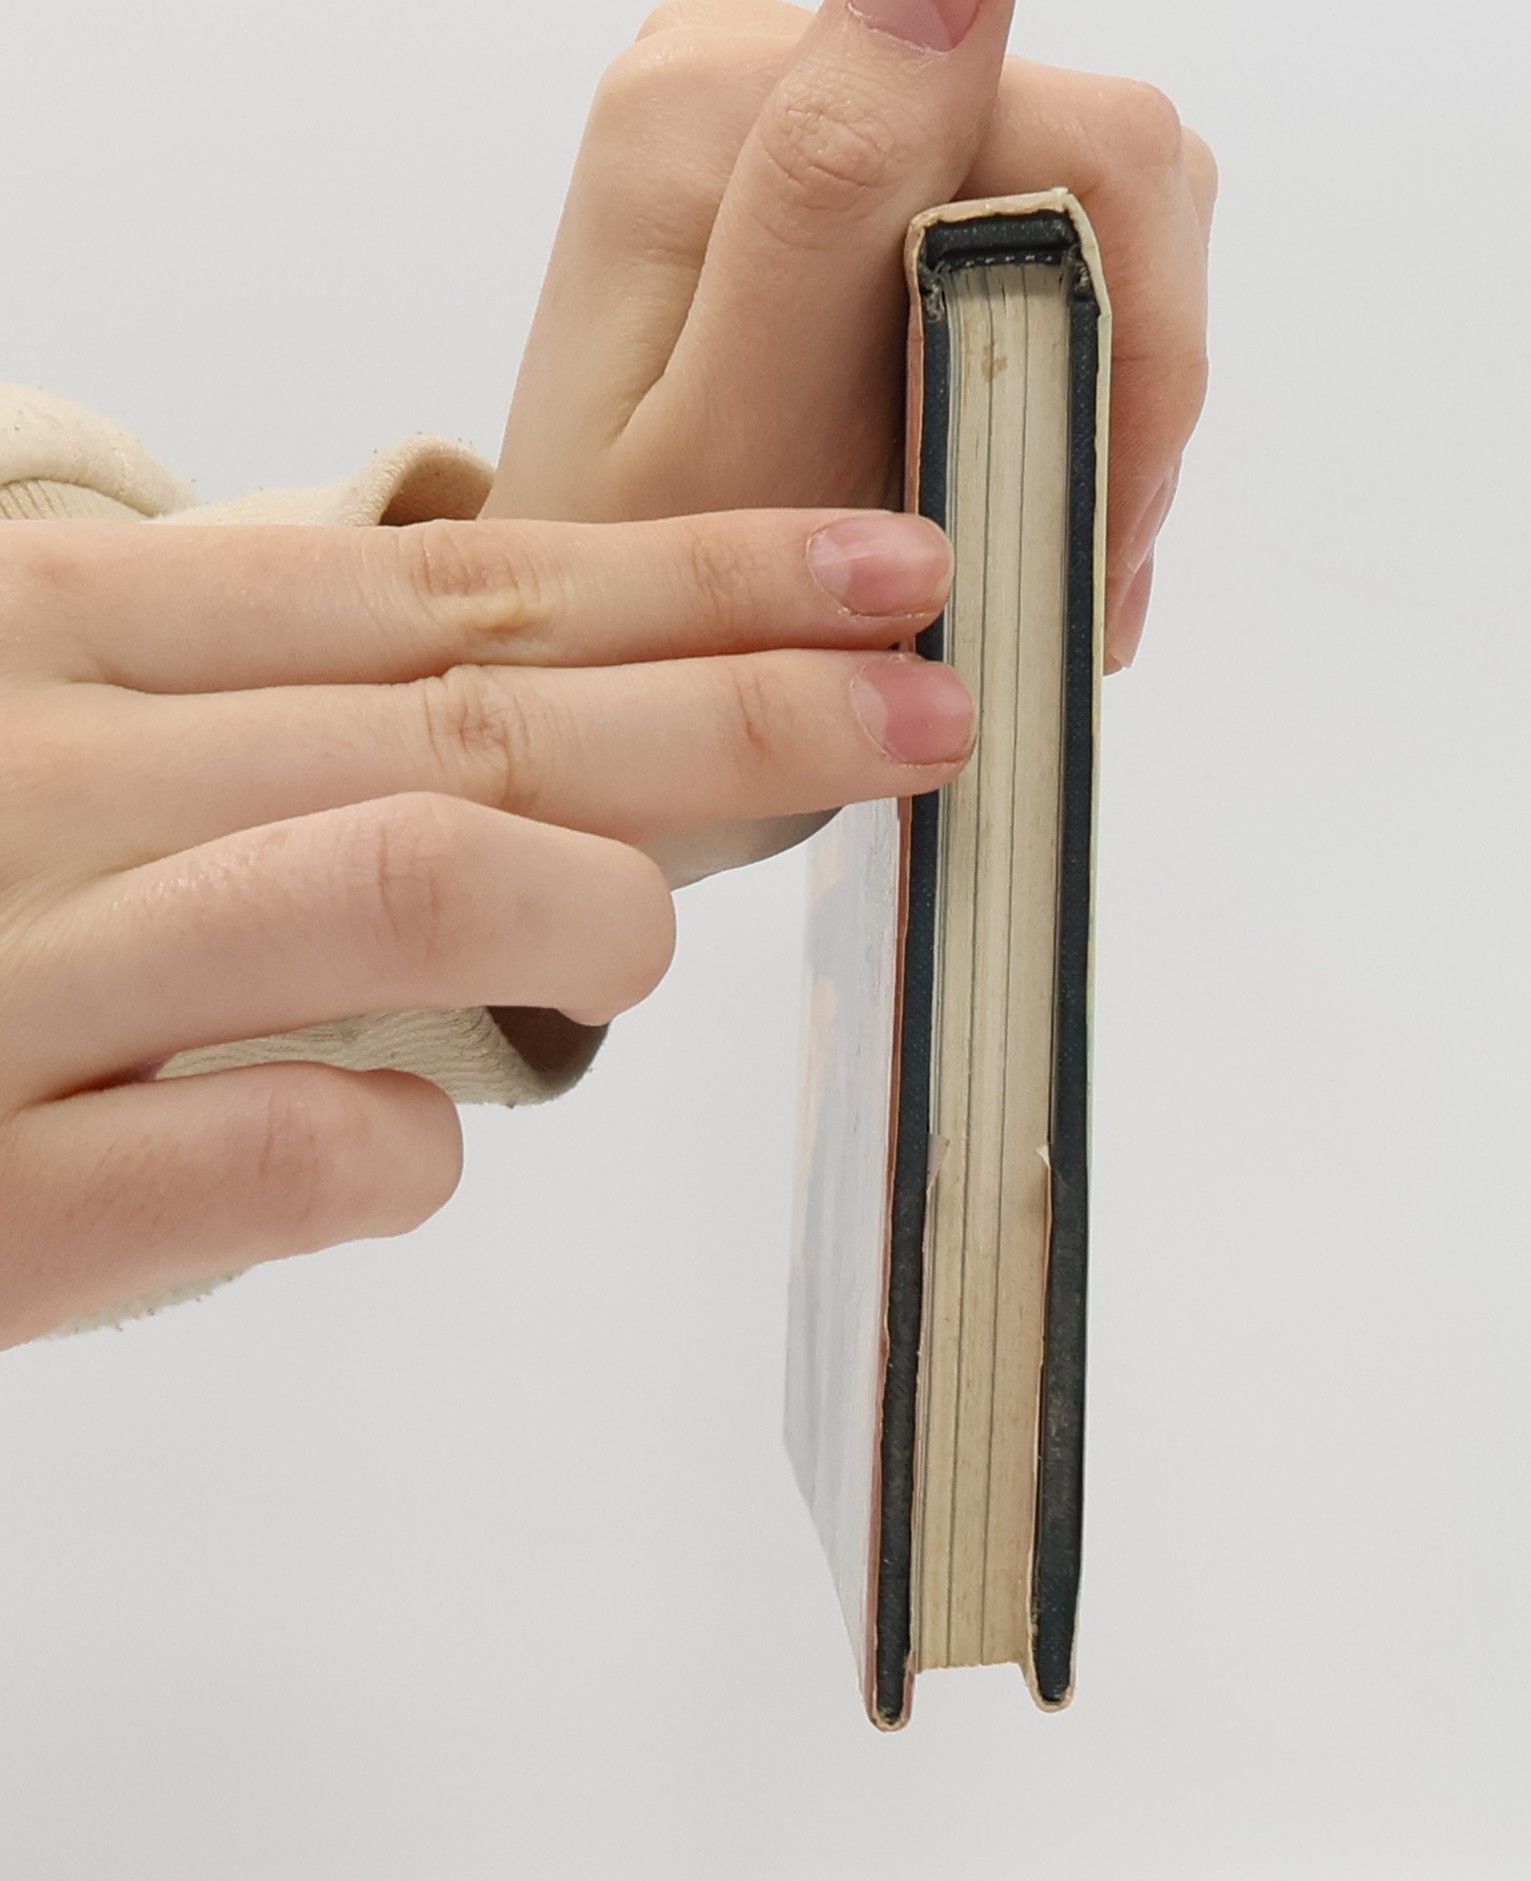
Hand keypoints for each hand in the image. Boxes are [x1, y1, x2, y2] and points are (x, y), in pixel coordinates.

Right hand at [0, 507, 961, 1346]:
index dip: (692, 578)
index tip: (880, 574)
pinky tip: (415, 1147)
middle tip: (932, 711)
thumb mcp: (82, 751)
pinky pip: (279, 1149)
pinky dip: (393, 1148)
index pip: (454, 586)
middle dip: (741, 705)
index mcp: (89, 646)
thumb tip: (564, 759)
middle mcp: (59, 767)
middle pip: (484, 711)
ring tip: (651, 938)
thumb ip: (290, 725)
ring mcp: (22, 967)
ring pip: (399, 872)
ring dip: (588, 905)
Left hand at [486, 0, 1214, 672]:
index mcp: (724, 109)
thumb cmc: (643, 605)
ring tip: (1043, 539)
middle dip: (1124, 380)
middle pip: (1099, 165)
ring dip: (1101, 391)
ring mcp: (812, 127)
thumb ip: (830, 195)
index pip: (1079, 143)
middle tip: (1081, 556)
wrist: (598, 668)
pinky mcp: (853, 195)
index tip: (1098, 516)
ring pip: (1093, 210)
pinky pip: (1039, 246)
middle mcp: (760, 72)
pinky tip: (1013, 491)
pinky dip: (1059, 386)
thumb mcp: (738, 432)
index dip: (1139, 339)